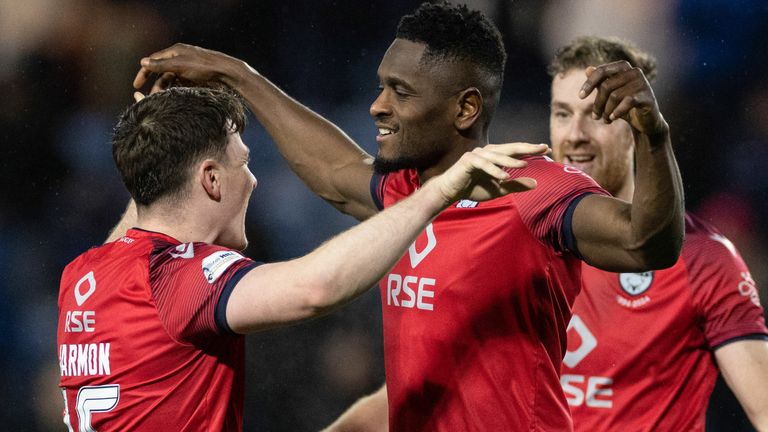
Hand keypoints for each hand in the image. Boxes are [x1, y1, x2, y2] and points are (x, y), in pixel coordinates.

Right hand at [133, 43, 242, 93]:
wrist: (227, 72)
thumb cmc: (204, 66)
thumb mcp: (179, 65)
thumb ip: (161, 64)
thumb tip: (143, 62)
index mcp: (175, 51)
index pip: (153, 60)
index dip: (144, 73)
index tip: (136, 85)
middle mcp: (180, 57)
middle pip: (162, 72)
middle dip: (156, 85)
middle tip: (151, 98)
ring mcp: (188, 67)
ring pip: (172, 79)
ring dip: (166, 90)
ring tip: (163, 100)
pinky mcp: (196, 77)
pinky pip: (181, 84)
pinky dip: (176, 90)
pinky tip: (174, 99)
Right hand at [434, 143, 548, 203]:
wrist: (450, 192)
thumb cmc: (473, 188)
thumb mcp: (499, 189)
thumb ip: (516, 185)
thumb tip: (536, 183)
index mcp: (496, 156)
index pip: (516, 151)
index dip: (531, 149)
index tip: (547, 149)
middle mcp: (488, 152)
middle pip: (510, 148)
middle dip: (526, 148)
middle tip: (542, 148)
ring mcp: (477, 154)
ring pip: (497, 155)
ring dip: (510, 161)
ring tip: (524, 165)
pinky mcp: (468, 160)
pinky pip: (483, 164)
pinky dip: (494, 170)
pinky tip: (504, 176)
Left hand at [579, 61, 666, 136]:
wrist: (645, 121)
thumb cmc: (624, 105)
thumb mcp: (610, 93)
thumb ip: (600, 82)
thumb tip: (587, 69)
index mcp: (623, 67)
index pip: (601, 71)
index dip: (589, 83)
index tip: (580, 96)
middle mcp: (634, 72)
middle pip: (606, 86)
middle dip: (598, 104)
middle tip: (595, 117)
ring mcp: (642, 83)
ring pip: (614, 96)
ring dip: (606, 111)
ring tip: (605, 120)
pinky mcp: (647, 96)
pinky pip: (627, 102)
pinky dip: (617, 112)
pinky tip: (613, 118)